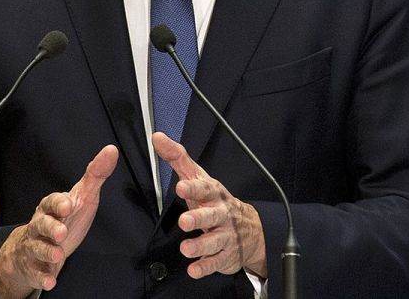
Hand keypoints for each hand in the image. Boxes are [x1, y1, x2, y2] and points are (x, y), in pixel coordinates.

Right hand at [0, 144, 117, 298]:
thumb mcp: (82, 196)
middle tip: (62, 232)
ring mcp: (35, 245)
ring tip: (58, 255)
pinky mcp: (34, 266)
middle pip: (41, 224)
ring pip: (37, 247)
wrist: (36, 246)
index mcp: (51, 206)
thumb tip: (111, 150)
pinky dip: (42, 276)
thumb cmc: (65, 217)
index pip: (52, 201)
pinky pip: (36, 272)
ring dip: (47, 251)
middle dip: (51, 227)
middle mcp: (40, 224)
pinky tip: (51, 280)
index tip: (68, 205)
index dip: (59, 203)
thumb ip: (96, 175)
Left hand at [152, 132, 266, 280]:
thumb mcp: (198, 176)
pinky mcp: (225, 255)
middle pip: (211, 215)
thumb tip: (157, 138)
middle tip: (184, 221)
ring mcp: (224, 235)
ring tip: (186, 248)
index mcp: (213, 192)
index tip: (181, 186)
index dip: (193, 187)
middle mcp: (221, 213)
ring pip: (213, 241)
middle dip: (198, 218)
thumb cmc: (215, 199)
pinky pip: (215, 262)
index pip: (204, 188)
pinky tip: (194, 269)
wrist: (250, 229)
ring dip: (200, 245)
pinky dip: (205, 267)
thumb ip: (177, 158)